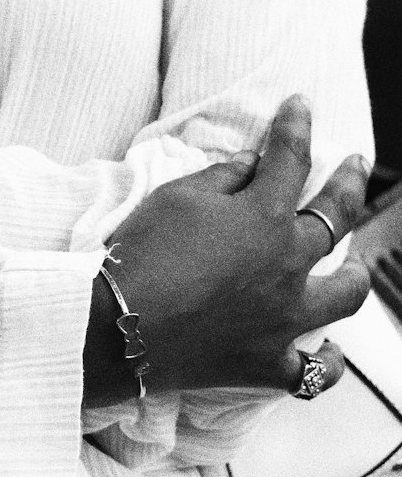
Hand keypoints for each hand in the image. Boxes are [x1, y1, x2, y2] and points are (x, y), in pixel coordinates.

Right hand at [83, 95, 370, 402]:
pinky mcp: (265, 362)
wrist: (119, 328)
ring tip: (356, 265)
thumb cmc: (144, 253)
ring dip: (354, 274)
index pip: (291, 157)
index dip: (297, 124)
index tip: (300, 105)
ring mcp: (284, 318)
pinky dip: (323, 363)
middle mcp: (288, 264)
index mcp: (265, 216)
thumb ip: (222, 178)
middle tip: (355, 163)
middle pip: (335, 216)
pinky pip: (312, 371)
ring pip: (344, 294)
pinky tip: (327, 355)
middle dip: (348, 181)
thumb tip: (252, 165)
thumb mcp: (176, 197)